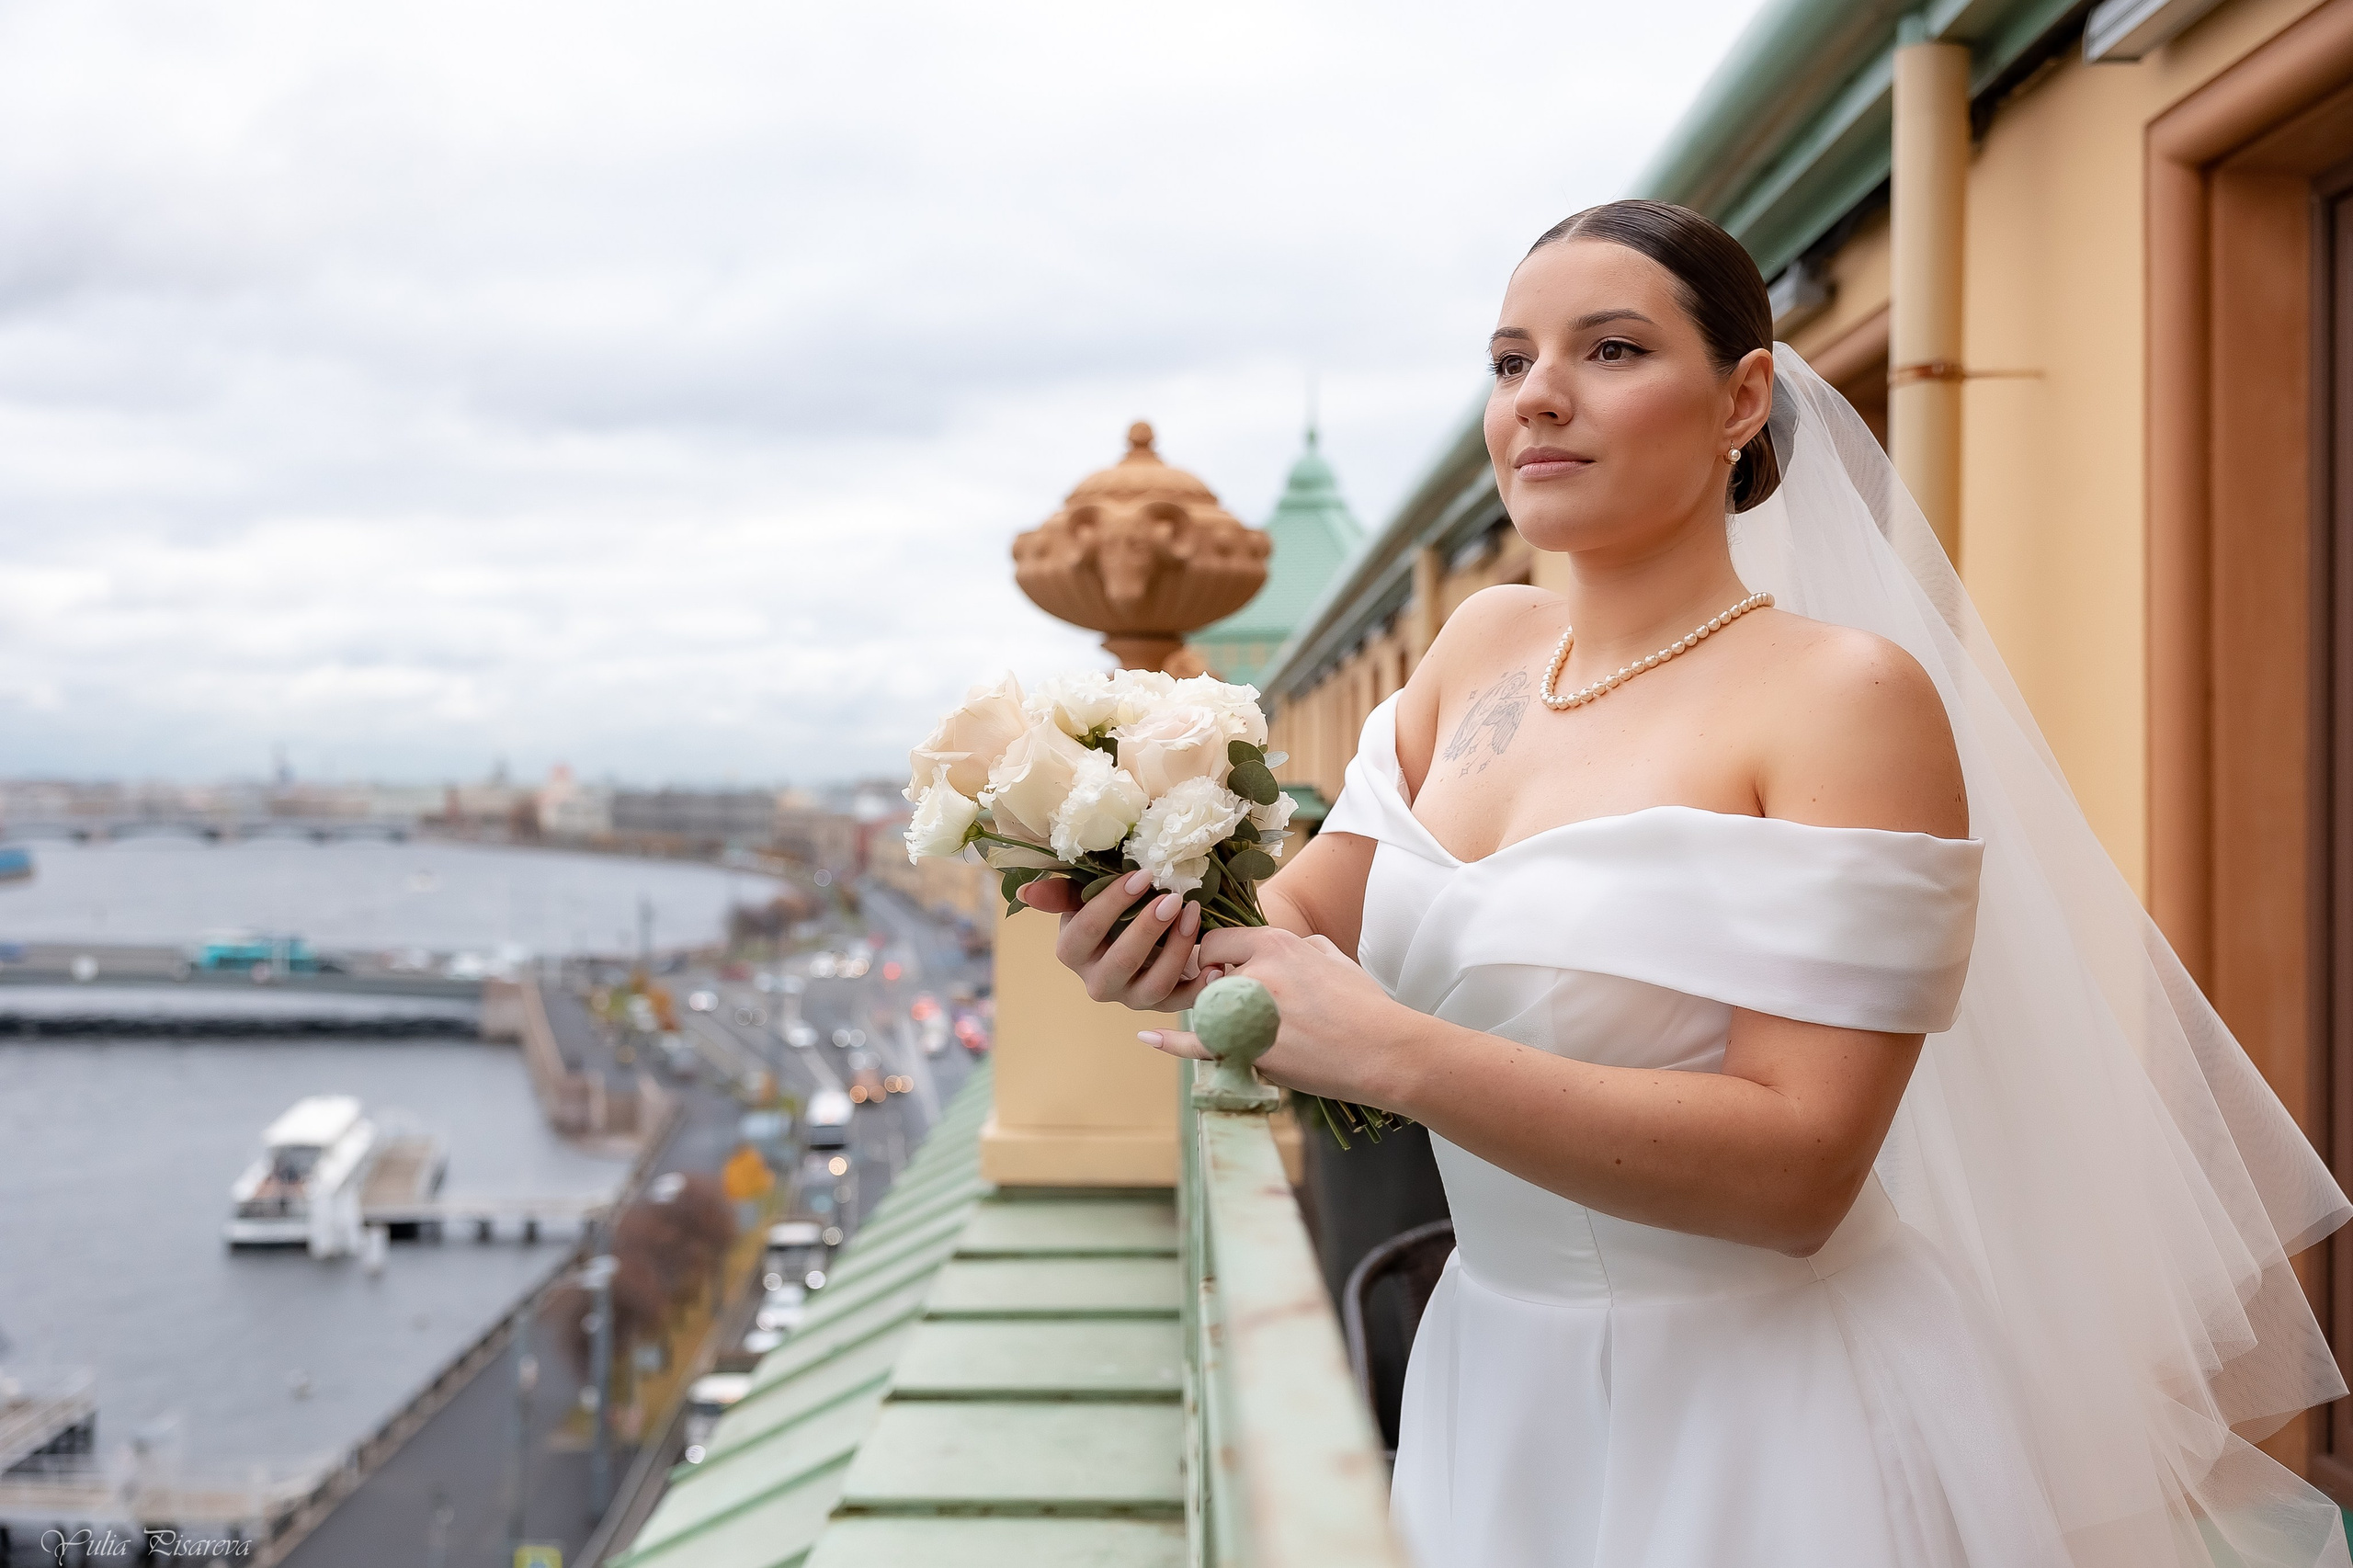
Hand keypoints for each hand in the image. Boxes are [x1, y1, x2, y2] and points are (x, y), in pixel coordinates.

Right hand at [1018, 869, 1205, 1011]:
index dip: (1113, 902)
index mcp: (1072, 953)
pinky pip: (1184, 1003)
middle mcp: (1097, 983)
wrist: (1143, 937)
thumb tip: (1027, 893)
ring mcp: (1131, 998)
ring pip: (1155, 983)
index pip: (1086, 929)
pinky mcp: (1163, 1006)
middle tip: (1172, 897)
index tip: (1142, 875)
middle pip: (1121, 961)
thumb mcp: (1085, 897)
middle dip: (1148, 928)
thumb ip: (1061, 892)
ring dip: (1178, 948)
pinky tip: (1216, 962)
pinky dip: (1203, 986)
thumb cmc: (1112, 910)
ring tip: (1193, 913)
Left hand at [1140, 925, 1404, 1106]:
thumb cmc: (1364, 1005)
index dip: (1217, 956)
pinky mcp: (1248, 1051)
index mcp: (1275, 944)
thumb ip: (1299, 946)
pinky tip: (1149, 1038)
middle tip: (1258, 1008)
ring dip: (1225, 1018)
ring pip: (1211, 1010)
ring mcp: (1248, 1014)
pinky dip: (1172, 1042)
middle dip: (1221, 990)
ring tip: (1271, 1030)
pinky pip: (1198, 1044)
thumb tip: (1283, 948)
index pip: (1216, 940)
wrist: (1383, 1052)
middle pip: (1208, 978)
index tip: (1227, 969)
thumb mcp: (1332, 956)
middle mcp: (1254, 974)